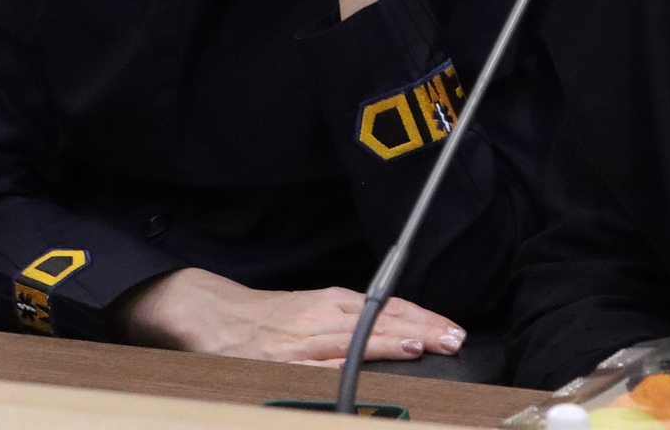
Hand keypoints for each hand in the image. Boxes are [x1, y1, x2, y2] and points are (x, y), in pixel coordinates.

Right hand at [114, 268, 465, 365]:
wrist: (214, 317)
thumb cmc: (269, 318)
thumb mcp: (314, 309)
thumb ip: (350, 321)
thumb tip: (399, 335)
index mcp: (333, 302)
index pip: (389, 308)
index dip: (423, 318)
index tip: (452, 329)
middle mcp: (324, 317)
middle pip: (380, 319)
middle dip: (422, 328)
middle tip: (455, 337)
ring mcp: (304, 341)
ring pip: (357, 337)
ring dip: (395, 340)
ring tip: (428, 343)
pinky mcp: (284, 362)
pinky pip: (321, 365)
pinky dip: (348, 365)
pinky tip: (369, 367)